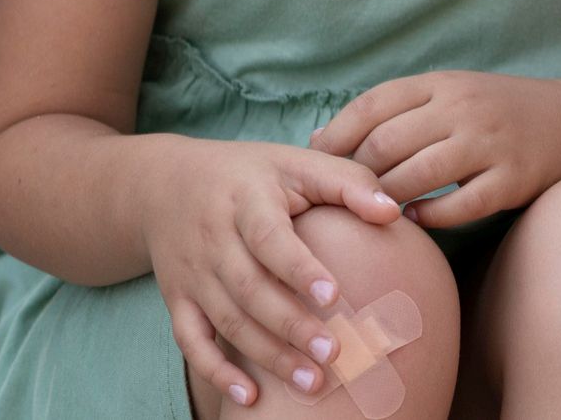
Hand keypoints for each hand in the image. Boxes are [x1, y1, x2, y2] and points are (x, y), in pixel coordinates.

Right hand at [142, 137, 403, 407]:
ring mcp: (192, 273)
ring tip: (312, 381)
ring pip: (227, 321)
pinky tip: (250, 398)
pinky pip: (191, 342)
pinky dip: (216, 372)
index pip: (269, 237)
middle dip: (291, 325)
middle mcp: (213, 238)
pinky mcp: (178, 299)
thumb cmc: (255, 174)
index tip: (334, 295)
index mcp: (246, 200)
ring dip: (267, 355)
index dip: (298, 268)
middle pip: (249, 288)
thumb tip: (392, 213)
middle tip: (336, 352)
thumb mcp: (299, 162)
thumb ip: (348, 183)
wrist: (168, 183)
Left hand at [310, 70, 560, 226]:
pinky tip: (416, 219)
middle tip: (340, 198)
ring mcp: (491, 143)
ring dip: (385, 198)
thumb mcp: (450, 92)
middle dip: (355, 175)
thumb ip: (394, 110)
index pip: (374, 104)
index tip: (314, 163)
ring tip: (371, 211)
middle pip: (387, 144)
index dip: (337, 135)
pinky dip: (428, 217)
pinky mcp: (512, 179)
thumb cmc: (496, 111)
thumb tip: (320, 137)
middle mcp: (465, 108)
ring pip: (417, 176)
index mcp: (444, 83)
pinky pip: (459, 207)